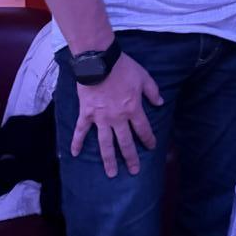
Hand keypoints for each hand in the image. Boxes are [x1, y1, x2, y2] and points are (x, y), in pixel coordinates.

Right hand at [72, 52, 162, 177]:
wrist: (100, 61)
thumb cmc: (123, 68)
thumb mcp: (144, 77)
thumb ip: (153, 91)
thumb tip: (161, 103)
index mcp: (133, 109)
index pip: (143, 129)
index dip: (148, 139)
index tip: (151, 147)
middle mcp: (117, 118)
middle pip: (125, 142)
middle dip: (131, 158)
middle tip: (134, 171)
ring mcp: (101, 118)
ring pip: (105, 144)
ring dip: (108, 160)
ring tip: (111, 174)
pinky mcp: (86, 114)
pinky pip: (81, 131)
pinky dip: (76, 142)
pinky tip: (74, 154)